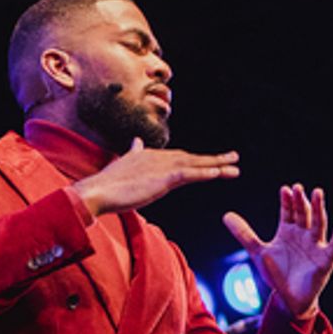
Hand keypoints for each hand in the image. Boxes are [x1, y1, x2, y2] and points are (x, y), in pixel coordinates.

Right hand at [71, 137, 239, 218]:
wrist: (97, 191)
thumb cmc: (107, 185)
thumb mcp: (124, 166)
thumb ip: (133, 154)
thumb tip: (137, 142)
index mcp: (150, 157)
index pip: (178, 159)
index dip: (196, 161)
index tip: (212, 163)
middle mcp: (159, 157)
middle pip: (191, 159)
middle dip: (213, 159)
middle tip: (234, 158)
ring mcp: (161, 166)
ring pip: (195, 165)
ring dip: (217, 165)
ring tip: (235, 166)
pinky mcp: (162, 178)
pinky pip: (189, 174)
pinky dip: (205, 173)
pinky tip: (219, 173)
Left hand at [222, 184, 332, 317]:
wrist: (288, 298)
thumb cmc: (276, 272)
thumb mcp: (258, 252)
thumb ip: (244, 234)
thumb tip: (226, 215)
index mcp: (288, 231)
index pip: (288, 211)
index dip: (287, 201)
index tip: (284, 189)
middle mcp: (303, 235)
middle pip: (303, 214)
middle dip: (301, 201)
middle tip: (298, 188)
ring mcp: (315, 246)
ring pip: (318, 224)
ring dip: (318, 209)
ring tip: (317, 193)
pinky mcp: (325, 260)